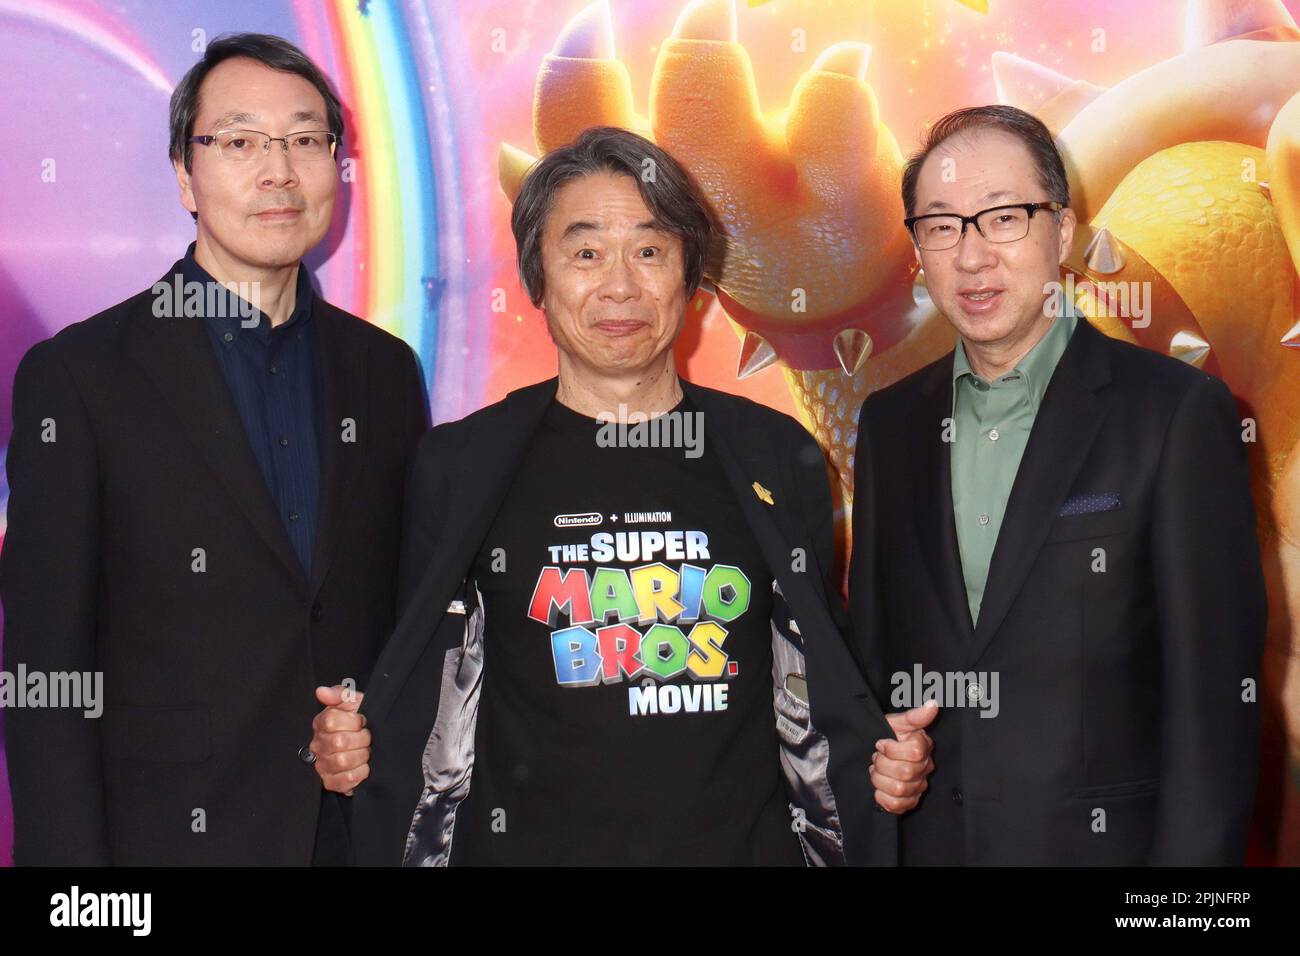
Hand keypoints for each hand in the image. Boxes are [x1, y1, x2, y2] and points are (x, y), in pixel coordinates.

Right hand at [310, 684, 369, 795]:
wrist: (375, 745)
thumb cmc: (364, 723)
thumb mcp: (356, 703)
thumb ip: (340, 694)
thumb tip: (322, 691)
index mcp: (322, 723)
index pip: (331, 720)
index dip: (353, 721)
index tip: (362, 721)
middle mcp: (318, 745)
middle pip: (338, 742)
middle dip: (361, 739)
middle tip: (367, 738)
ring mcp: (322, 765)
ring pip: (342, 761)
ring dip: (361, 756)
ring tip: (365, 752)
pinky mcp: (331, 782)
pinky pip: (346, 779)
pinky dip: (360, 773)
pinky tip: (363, 766)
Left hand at [871, 699, 937, 813]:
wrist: (875, 754)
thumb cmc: (886, 737)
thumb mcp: (895, 723)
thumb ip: (914, 716)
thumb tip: (932, 705)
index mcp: (923, 747)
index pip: (915, 752)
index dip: (892, 749)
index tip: (881, 744)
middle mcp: (925, 768)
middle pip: (905, 773)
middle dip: (882, 764)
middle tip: (877, 758)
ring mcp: (918, 787)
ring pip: (899, 790)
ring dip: (880, 779)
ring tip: (877, 771)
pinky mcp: (909, 802)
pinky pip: (896, 806)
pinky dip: (882, 796)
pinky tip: (879, 787)